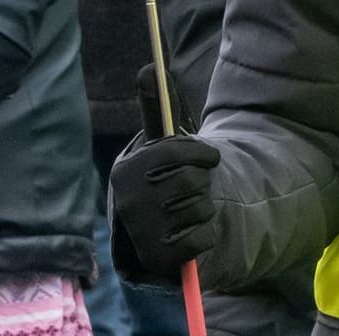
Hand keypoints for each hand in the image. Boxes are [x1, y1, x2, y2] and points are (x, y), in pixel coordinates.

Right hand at [109, 132, 221, 276]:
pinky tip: (192, 231)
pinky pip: (203, 238)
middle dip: (203, 180)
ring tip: (192, 208)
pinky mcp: (157, 257)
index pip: (175, 151)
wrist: (140, 231)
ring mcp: (142, 231)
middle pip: (192, 179)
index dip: (202, 152)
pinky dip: (206, 234)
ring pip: (202, 208)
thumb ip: (160, 127)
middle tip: (199, 185)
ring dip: (205, 207)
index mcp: (126, 170)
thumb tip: (163, 82)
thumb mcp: (151, 155)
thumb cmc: (154, 183)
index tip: (212, 157)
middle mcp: (130, 200)